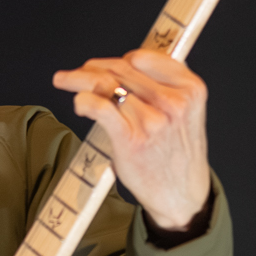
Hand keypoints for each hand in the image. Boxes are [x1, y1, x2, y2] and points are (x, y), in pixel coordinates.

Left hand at [50, 50, 210, 229]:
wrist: (183, 197)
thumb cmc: (178, 155)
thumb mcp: (186, 113)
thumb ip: (164, 88)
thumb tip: (125, 66)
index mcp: (191, 89)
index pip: (144, 58)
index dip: (120, 60)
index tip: (106, 66)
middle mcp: (174, 102)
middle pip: (122, 68)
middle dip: (93, 67)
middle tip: (78, 71)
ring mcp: (153, 120)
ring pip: (107, 84)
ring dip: (79, 79)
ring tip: (65, 80)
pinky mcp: (132, 139)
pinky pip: (100, 106)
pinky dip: (83, 100)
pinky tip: (79, 104)